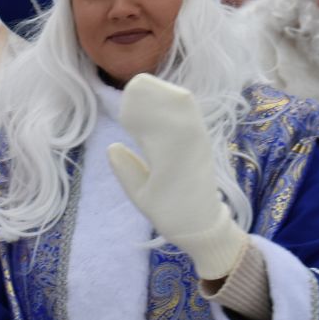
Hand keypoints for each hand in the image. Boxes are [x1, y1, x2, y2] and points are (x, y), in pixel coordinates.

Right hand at [106, 74, 245, 280]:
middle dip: (147, 96)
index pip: (157, 117)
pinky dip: (168, 102)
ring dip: (159, 96)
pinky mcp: (202, 136)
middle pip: (173, 99)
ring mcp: (199, 135)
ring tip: (141, 110)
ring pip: (182, 99)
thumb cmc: (171, 213)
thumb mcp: (141, 198)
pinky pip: (187, 108)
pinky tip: (154, 112)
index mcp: (173, 155)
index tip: (125, 119)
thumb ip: (126, 171)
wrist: (205, 223)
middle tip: (130, 113)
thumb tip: (113, 146)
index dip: (138, 109)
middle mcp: (190, 139)